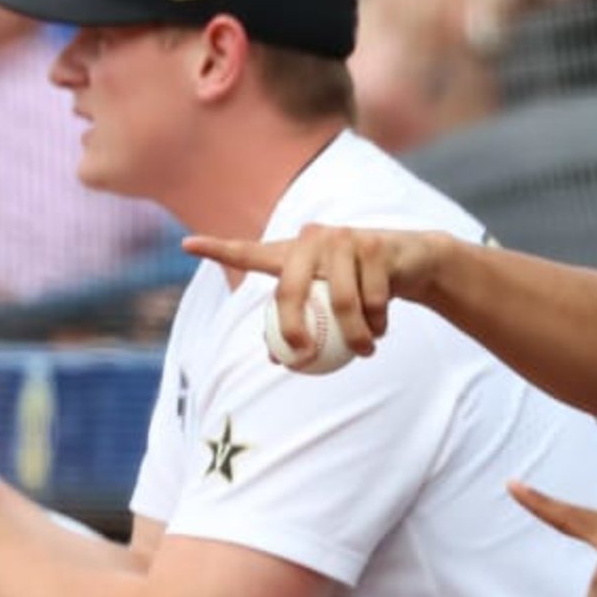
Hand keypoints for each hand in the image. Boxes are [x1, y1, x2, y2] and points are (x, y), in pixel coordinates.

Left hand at [177, 224, 450, 364]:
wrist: (411, 262)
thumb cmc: (359, 286)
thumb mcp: (329, 305)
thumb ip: (302, 324)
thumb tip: (275, 358)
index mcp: (293, 253)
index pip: (249, 253)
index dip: (217, 249)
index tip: (185, 246)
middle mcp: (312, 238)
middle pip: (290, 290)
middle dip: (292, 329)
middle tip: (304, 356)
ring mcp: (344, 238)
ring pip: (341, 303)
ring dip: (356, 337)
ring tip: (366, 350)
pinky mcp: (375, 245)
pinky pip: (372, 301)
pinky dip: (378, 324)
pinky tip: (382, 328)